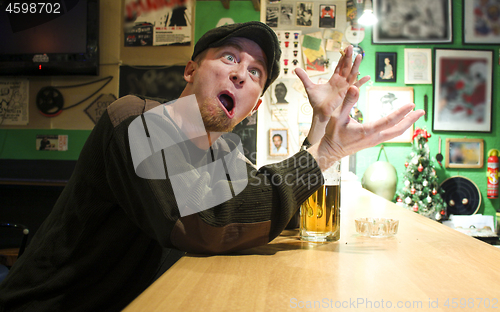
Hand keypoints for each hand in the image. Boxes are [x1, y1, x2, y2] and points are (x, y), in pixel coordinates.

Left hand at [294, 45, 369, 143]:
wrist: (319, 112)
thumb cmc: (316, 101)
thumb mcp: (309, 86)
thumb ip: (304, 77)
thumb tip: (295, 68)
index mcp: (334, 80)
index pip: (339, 67)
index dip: (342, 58)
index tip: (344, 49)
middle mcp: (340, 82)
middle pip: (346, 67)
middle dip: (348, 57)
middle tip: (350, 46)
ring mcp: (344, 87)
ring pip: (351, 73)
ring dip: (355, 65)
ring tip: (359, 55)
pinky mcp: (345, 92)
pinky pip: (354, 85)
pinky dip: (360, 81)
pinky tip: (367, 77)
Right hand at [308, 86, 424, 170]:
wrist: (331, 150)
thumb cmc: (333, 133)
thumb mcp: (337, 116)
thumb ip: (347, 101)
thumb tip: (355, 87)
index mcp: (366, 131)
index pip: (388, 121)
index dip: (401, 113)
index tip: (411, 105)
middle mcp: (373, 138)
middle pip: (398, 130)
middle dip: (411, 120)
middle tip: (421, 111)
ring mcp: (374, 141)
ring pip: (395, 133)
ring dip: (407, 124)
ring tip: (415, 115)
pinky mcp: (373, 142)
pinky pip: (390, 135)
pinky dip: (399, 128)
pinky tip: (402, 123)